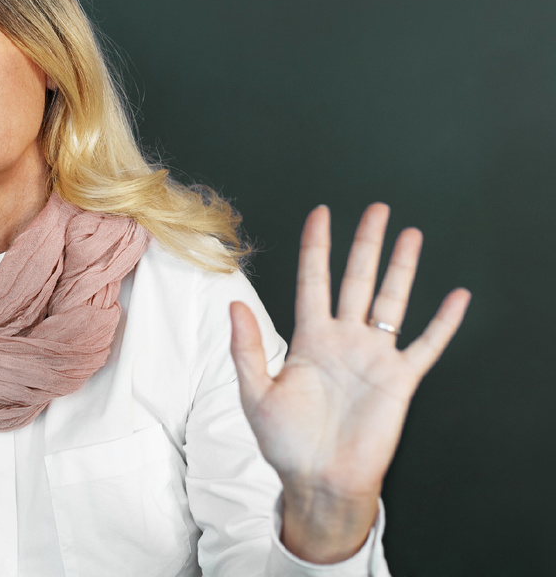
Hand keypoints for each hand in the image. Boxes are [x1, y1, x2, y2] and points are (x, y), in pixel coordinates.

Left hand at [229, 203, 468, 562]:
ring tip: (410, 235)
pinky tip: (456, 297)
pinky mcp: (399, 380)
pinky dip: (443, 322)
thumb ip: (246, 348)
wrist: (318, 480)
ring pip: (391, 301)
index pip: (313, 280)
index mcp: (309, 338)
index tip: (320, 213)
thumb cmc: (285, 441)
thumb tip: (233, 304)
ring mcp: (373, 357)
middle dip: (366, 244)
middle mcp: (343, 340)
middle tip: (377, 208)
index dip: (317, 247)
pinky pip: (426, 345)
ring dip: (401, 269)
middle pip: (356, 280)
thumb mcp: (255, 393)